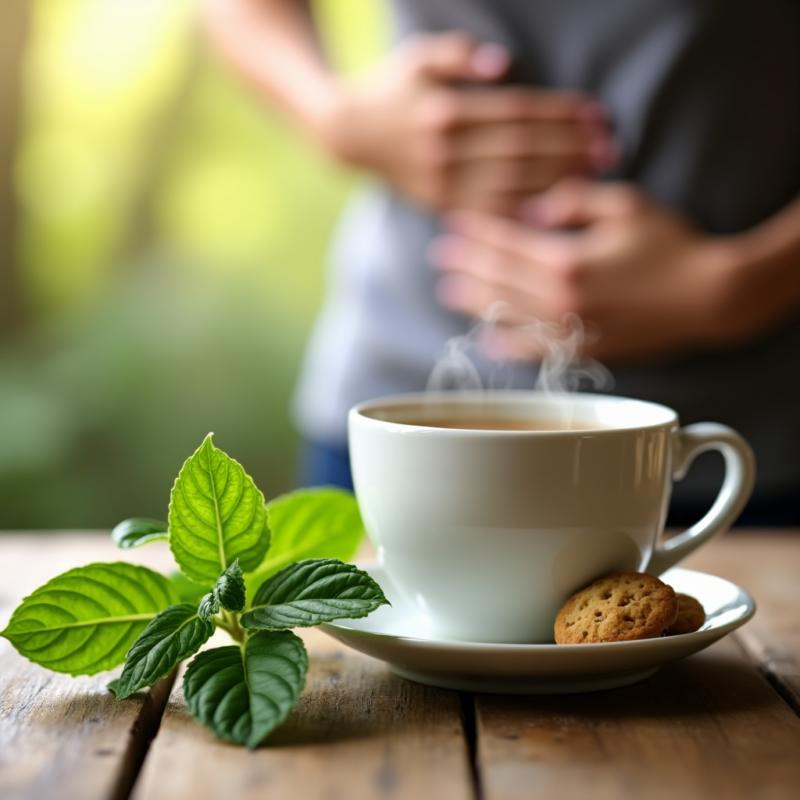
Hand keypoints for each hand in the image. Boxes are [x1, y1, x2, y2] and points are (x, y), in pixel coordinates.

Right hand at [318, 34, 615, 215]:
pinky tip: (555, 208)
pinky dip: (524, 211)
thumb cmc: (392, 88)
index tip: (597, 114)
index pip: (518, 113)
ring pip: (511, 185)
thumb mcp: (419, 57)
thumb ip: (460, 56)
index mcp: (446, 111)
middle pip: (522, 151)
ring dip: (556, 180)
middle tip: (609, 148)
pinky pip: (490, 214)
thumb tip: (505, 64)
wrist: (350, 135)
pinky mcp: (440, 205)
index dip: (561, 114)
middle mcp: (446, 152)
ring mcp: (442, 184)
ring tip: (594, 175)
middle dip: (569, 148)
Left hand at [430, 178, 736, 361]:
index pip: (506, 245)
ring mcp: (571, 329)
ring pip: (510, 317)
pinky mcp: (586, 350)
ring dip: (477, 304)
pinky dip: (510, 346)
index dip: (475, 234)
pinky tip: (489, 340)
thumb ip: (573, 202)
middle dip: (466, 266)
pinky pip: (537, 352)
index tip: (452, 226)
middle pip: (499, 281)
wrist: (710, 295)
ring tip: (450, 293)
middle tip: (439, 256)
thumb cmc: (670, 243)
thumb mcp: (624, 204)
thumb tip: (531, 211)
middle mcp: (561, 300)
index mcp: (567, 260)